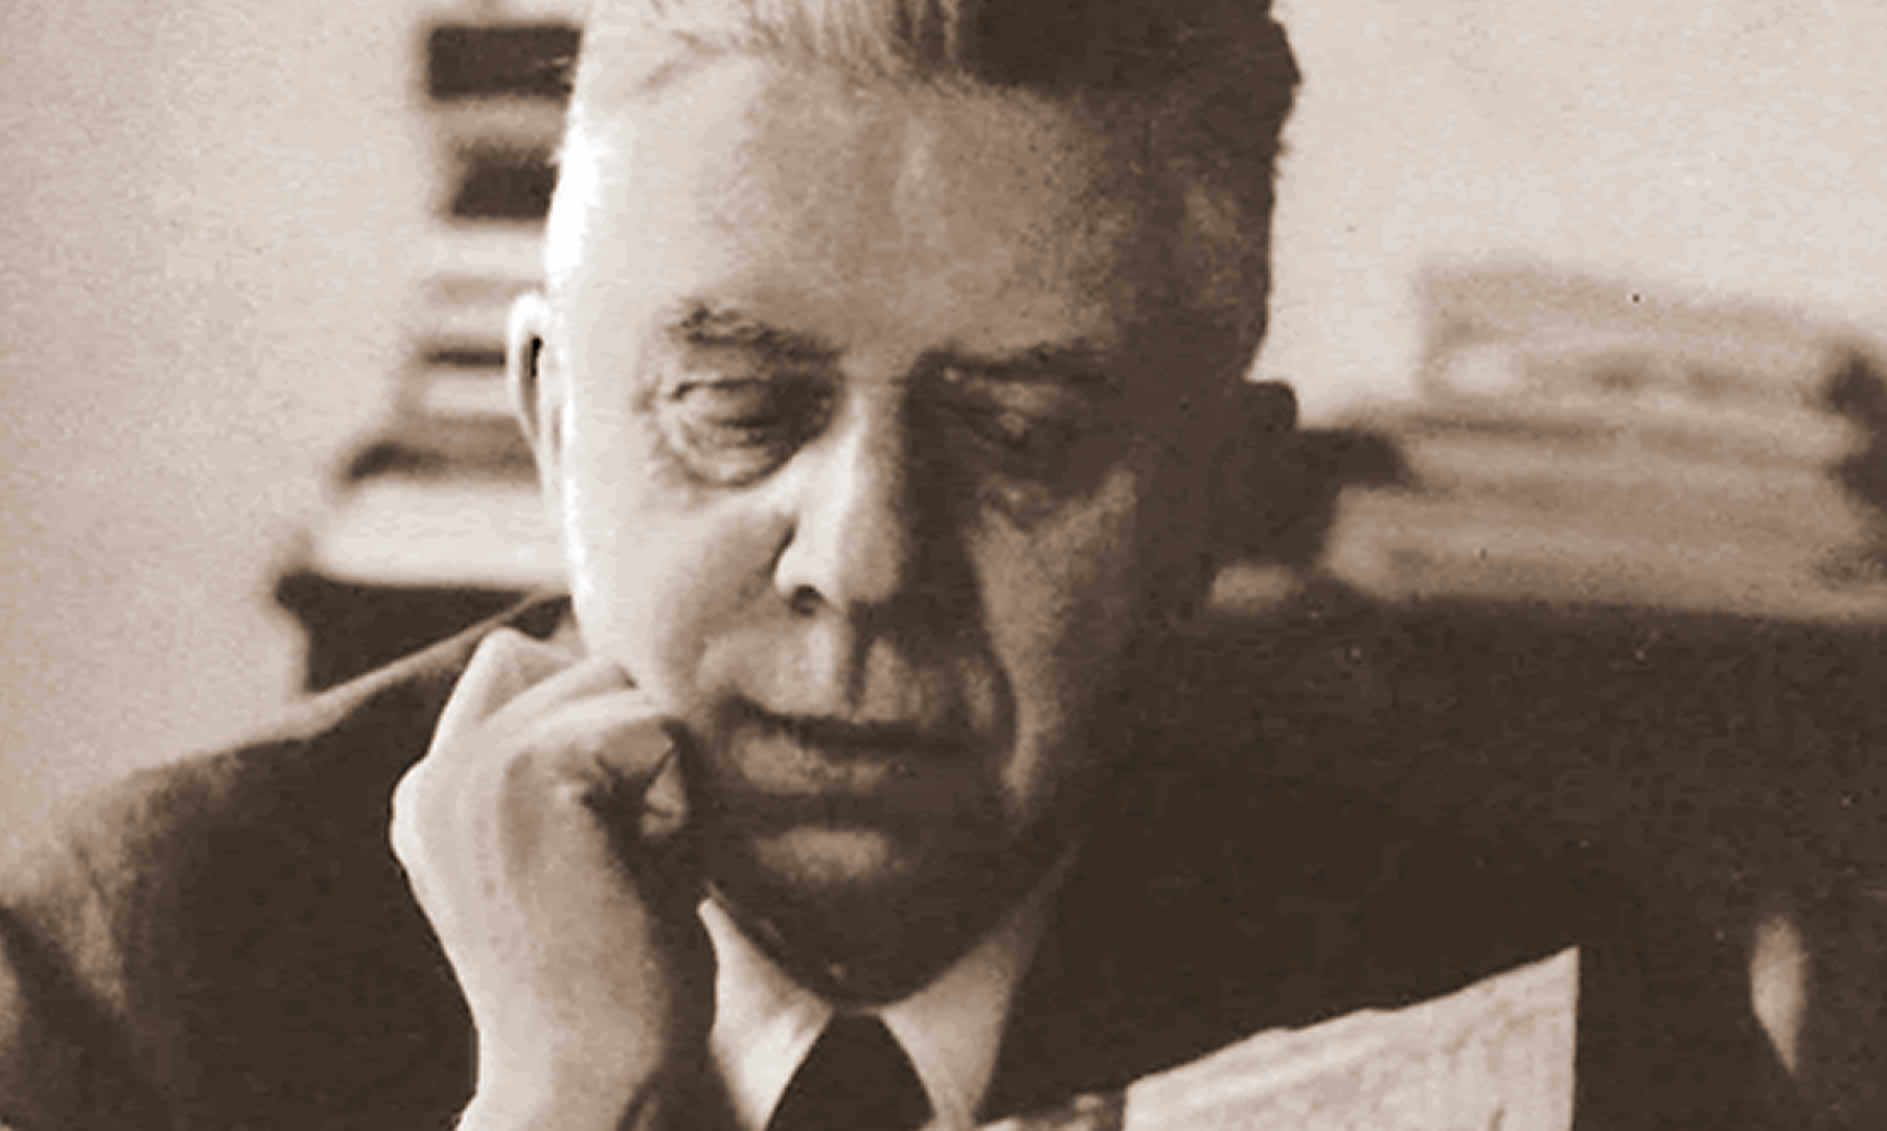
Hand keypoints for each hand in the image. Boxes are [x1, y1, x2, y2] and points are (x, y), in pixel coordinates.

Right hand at [391, 629, 712, 1129]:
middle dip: (643, 758)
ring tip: (630, 873)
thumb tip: (609, 653)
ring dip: (666, 782)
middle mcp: (440, 770)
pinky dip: (680, 807)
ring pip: (630, 692)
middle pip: (594, 668)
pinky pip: (660, 730)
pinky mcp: (533, 771)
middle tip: (622, 870)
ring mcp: (477, 765)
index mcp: (434, 791)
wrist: (589, 1081)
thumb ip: (569, 763)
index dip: (602, 730)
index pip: (523, 662)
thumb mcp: (574, 855)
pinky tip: (640, 880)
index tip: (599, 847)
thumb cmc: (615, 983)